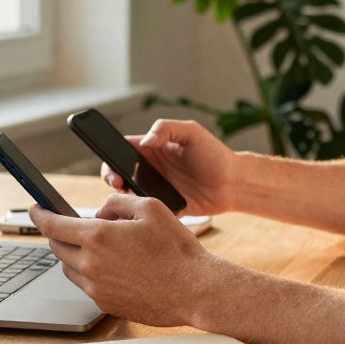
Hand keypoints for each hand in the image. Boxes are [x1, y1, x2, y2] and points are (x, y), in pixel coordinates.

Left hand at [29, 194, 226, 326]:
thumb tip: (102, 211)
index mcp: (98, 236)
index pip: (53, 225)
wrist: (194, 289)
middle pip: (57, 247)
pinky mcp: (105, 304)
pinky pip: (87, 285)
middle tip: (74, 226)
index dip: (39, 214)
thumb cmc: (176, 248)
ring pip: (69, 268)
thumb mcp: (150, 207)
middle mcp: (91, 264)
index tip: (35, 209)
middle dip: (60, 233)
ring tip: (102, 247)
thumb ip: (118, 202)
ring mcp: (96, 288)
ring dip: (75, 254)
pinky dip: (91, 273)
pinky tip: (115, 267)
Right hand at [101, 119, 237, 215]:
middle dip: (112, 180)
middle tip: (119, 185)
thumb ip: (167, 129)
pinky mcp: (163, 207)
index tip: (113, 167)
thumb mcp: (192, 133)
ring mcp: (155, 189)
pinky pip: (144, 212)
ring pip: (128, 195)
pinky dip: (138, 213)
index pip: (121, 149)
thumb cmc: (215, 154)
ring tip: (131, 200)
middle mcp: (149, 168)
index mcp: (152, 148)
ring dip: (123, 198)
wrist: (234, 184)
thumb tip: (145, 141)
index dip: (111, 157)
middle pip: (118, 173)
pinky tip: (141, 215)